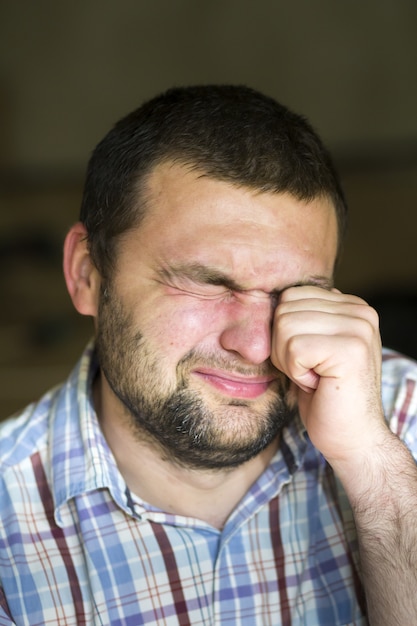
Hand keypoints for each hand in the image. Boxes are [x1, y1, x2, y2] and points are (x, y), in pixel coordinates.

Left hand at [271, 286, 387, 467]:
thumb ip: (301, 318)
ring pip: (285, 327)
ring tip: (316, 377)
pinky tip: (319, 385)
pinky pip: (294, 349)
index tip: (311, 359)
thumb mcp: (311, 347)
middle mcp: (360, 311)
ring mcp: (359, 328)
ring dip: (290, 361)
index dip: (286, 334)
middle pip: (284, 309)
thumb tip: (268, 297)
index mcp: (351, 305)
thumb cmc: (326, 396)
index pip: (290, 296)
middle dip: (285, 347)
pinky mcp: (351, 349)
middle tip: (312, 371)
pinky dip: (297, 373)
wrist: (352, 438)